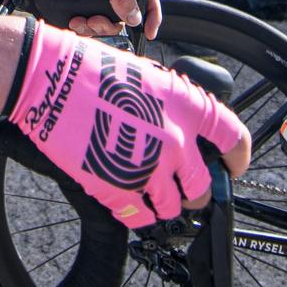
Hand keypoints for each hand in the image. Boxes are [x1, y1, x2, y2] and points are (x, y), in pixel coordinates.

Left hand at [2, 0, 160, 35]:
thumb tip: (135, 17)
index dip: (150, 10)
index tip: (151, 31)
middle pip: (122, 12)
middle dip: (111, 24)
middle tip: (95, 24)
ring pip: (104, 21)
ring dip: (94, 28)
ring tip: (78, 23)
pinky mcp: (73, 4)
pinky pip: (87, 24)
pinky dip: (82, 28)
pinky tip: (71, 23)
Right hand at [9, 23, 250, 224]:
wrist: (48, 79)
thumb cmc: (91, 68)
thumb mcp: (147, 75)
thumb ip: (173, 106)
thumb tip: (184, 127)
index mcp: (186, 106)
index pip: (234, 140)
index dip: (238, 158)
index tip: (232, 166)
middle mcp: (174, 140)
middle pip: (204, 188)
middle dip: (194, 190)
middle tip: (181, 186)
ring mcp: (146, 168)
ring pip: (174, 208)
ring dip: (165, 204)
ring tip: (151, 194)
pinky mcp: (115, 188)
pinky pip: (140, 218)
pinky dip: (138, 215)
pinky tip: (130, 203)